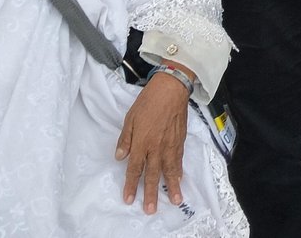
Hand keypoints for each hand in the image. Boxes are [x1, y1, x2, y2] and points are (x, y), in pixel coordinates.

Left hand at [116, 71, 189, 213]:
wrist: (171, 89)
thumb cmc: (148, 101)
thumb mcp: (130, 118)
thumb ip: (126, 139)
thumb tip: (120, 157)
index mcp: (142, 142)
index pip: (135, 169)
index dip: (131, 185)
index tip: (129, 199)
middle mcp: (156, 147)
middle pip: (153, 175)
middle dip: (151, 193)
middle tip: (151, 209)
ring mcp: (170, 145)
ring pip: (170, 170)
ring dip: (172, 187)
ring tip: (176, 201)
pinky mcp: (180, 140)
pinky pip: (179, 160)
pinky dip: (179, 171)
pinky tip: (179, 179)